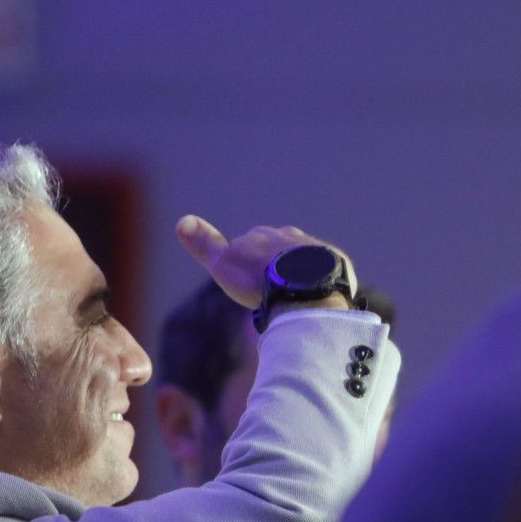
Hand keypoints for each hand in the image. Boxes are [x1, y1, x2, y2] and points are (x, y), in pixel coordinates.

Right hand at [175, 218, 354, 309]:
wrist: (299, 286)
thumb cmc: (257, 278)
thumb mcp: (222, 263)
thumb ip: (204, 244)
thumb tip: (182, 220)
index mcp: (262, 235)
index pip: (253, 244)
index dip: (250, 263)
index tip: (250, 280)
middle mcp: (291, 236)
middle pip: (281, 250)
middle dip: (277, 266)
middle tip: (273, 291)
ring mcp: (316, 250)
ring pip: (306, 261)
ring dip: (301, 275)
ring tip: (296, 299)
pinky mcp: (337, 265)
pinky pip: (329, 274)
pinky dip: (323, 284)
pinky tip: (318, 301)